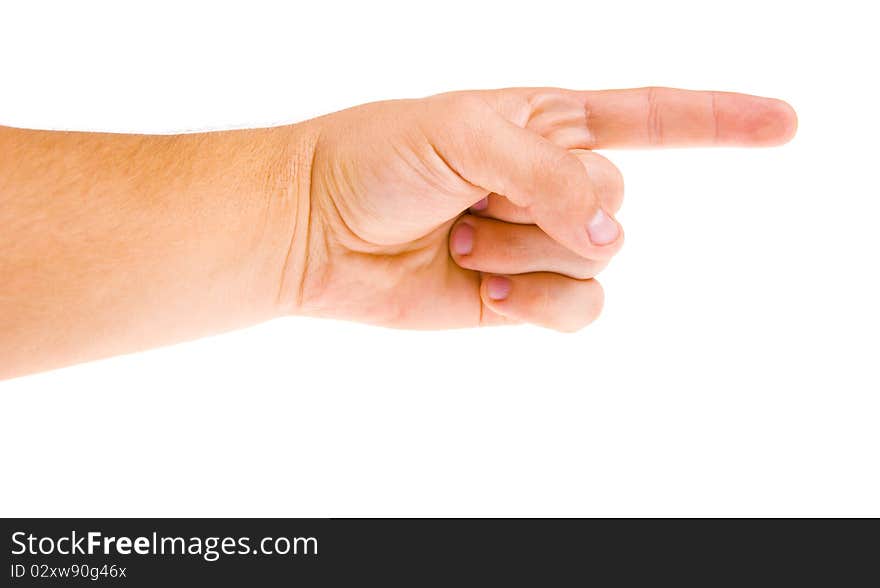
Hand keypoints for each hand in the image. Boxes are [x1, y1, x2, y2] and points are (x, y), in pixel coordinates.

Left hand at [288, 87, 795, 330]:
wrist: (319, 228)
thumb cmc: (378, 159)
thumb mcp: (467, 132)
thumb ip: (551, 174)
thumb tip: (611, 239)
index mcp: (546, 123)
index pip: (651, 117)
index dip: (719, 119)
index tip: (784, 124)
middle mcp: (549, 181)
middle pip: (617, 201)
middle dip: (552, 207)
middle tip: (476, 198)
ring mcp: (535, 241)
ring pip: (596, 261)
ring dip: (526, 251)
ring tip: (462, 234)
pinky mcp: (517, 295)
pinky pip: (574, 308)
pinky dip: (537, 301)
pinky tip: (487, 286)